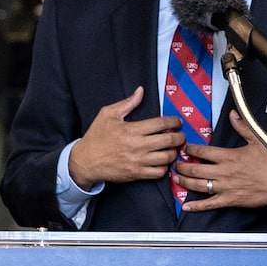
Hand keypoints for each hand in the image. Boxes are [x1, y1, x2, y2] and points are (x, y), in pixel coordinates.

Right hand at [69, 87, 183, 186]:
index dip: (174, 122)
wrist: (86, 161)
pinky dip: (165, 167)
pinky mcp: (136, 174)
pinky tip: (163, 162)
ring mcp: (138, 161)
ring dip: (174, 152)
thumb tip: (141, 91)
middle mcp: (137, 146)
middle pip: (169, 141)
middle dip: (179, 137)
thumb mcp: (108, 114)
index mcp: (132, 129)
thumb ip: (127, 103)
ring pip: (167, 158)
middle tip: (180, 136)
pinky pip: (159, 173)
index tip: (177, 122)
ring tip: (173, 149)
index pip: (161, 124)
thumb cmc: (96, 136)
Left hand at [178, 110, 266, 212]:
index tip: (183, 147)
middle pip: (195, 168)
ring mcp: (226, 187)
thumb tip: (232, 114)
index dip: (189, 149)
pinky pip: (210, 204)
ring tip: (176, 177)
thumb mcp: (258, 139)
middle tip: (174, 162)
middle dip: (181, 165)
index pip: (202, 151)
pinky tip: (186, 206)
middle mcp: (224, 172)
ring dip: (184, 181)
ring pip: (198, 185)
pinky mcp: (230, 200)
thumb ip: (242, 126)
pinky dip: (196, 206)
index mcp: (229, 156)